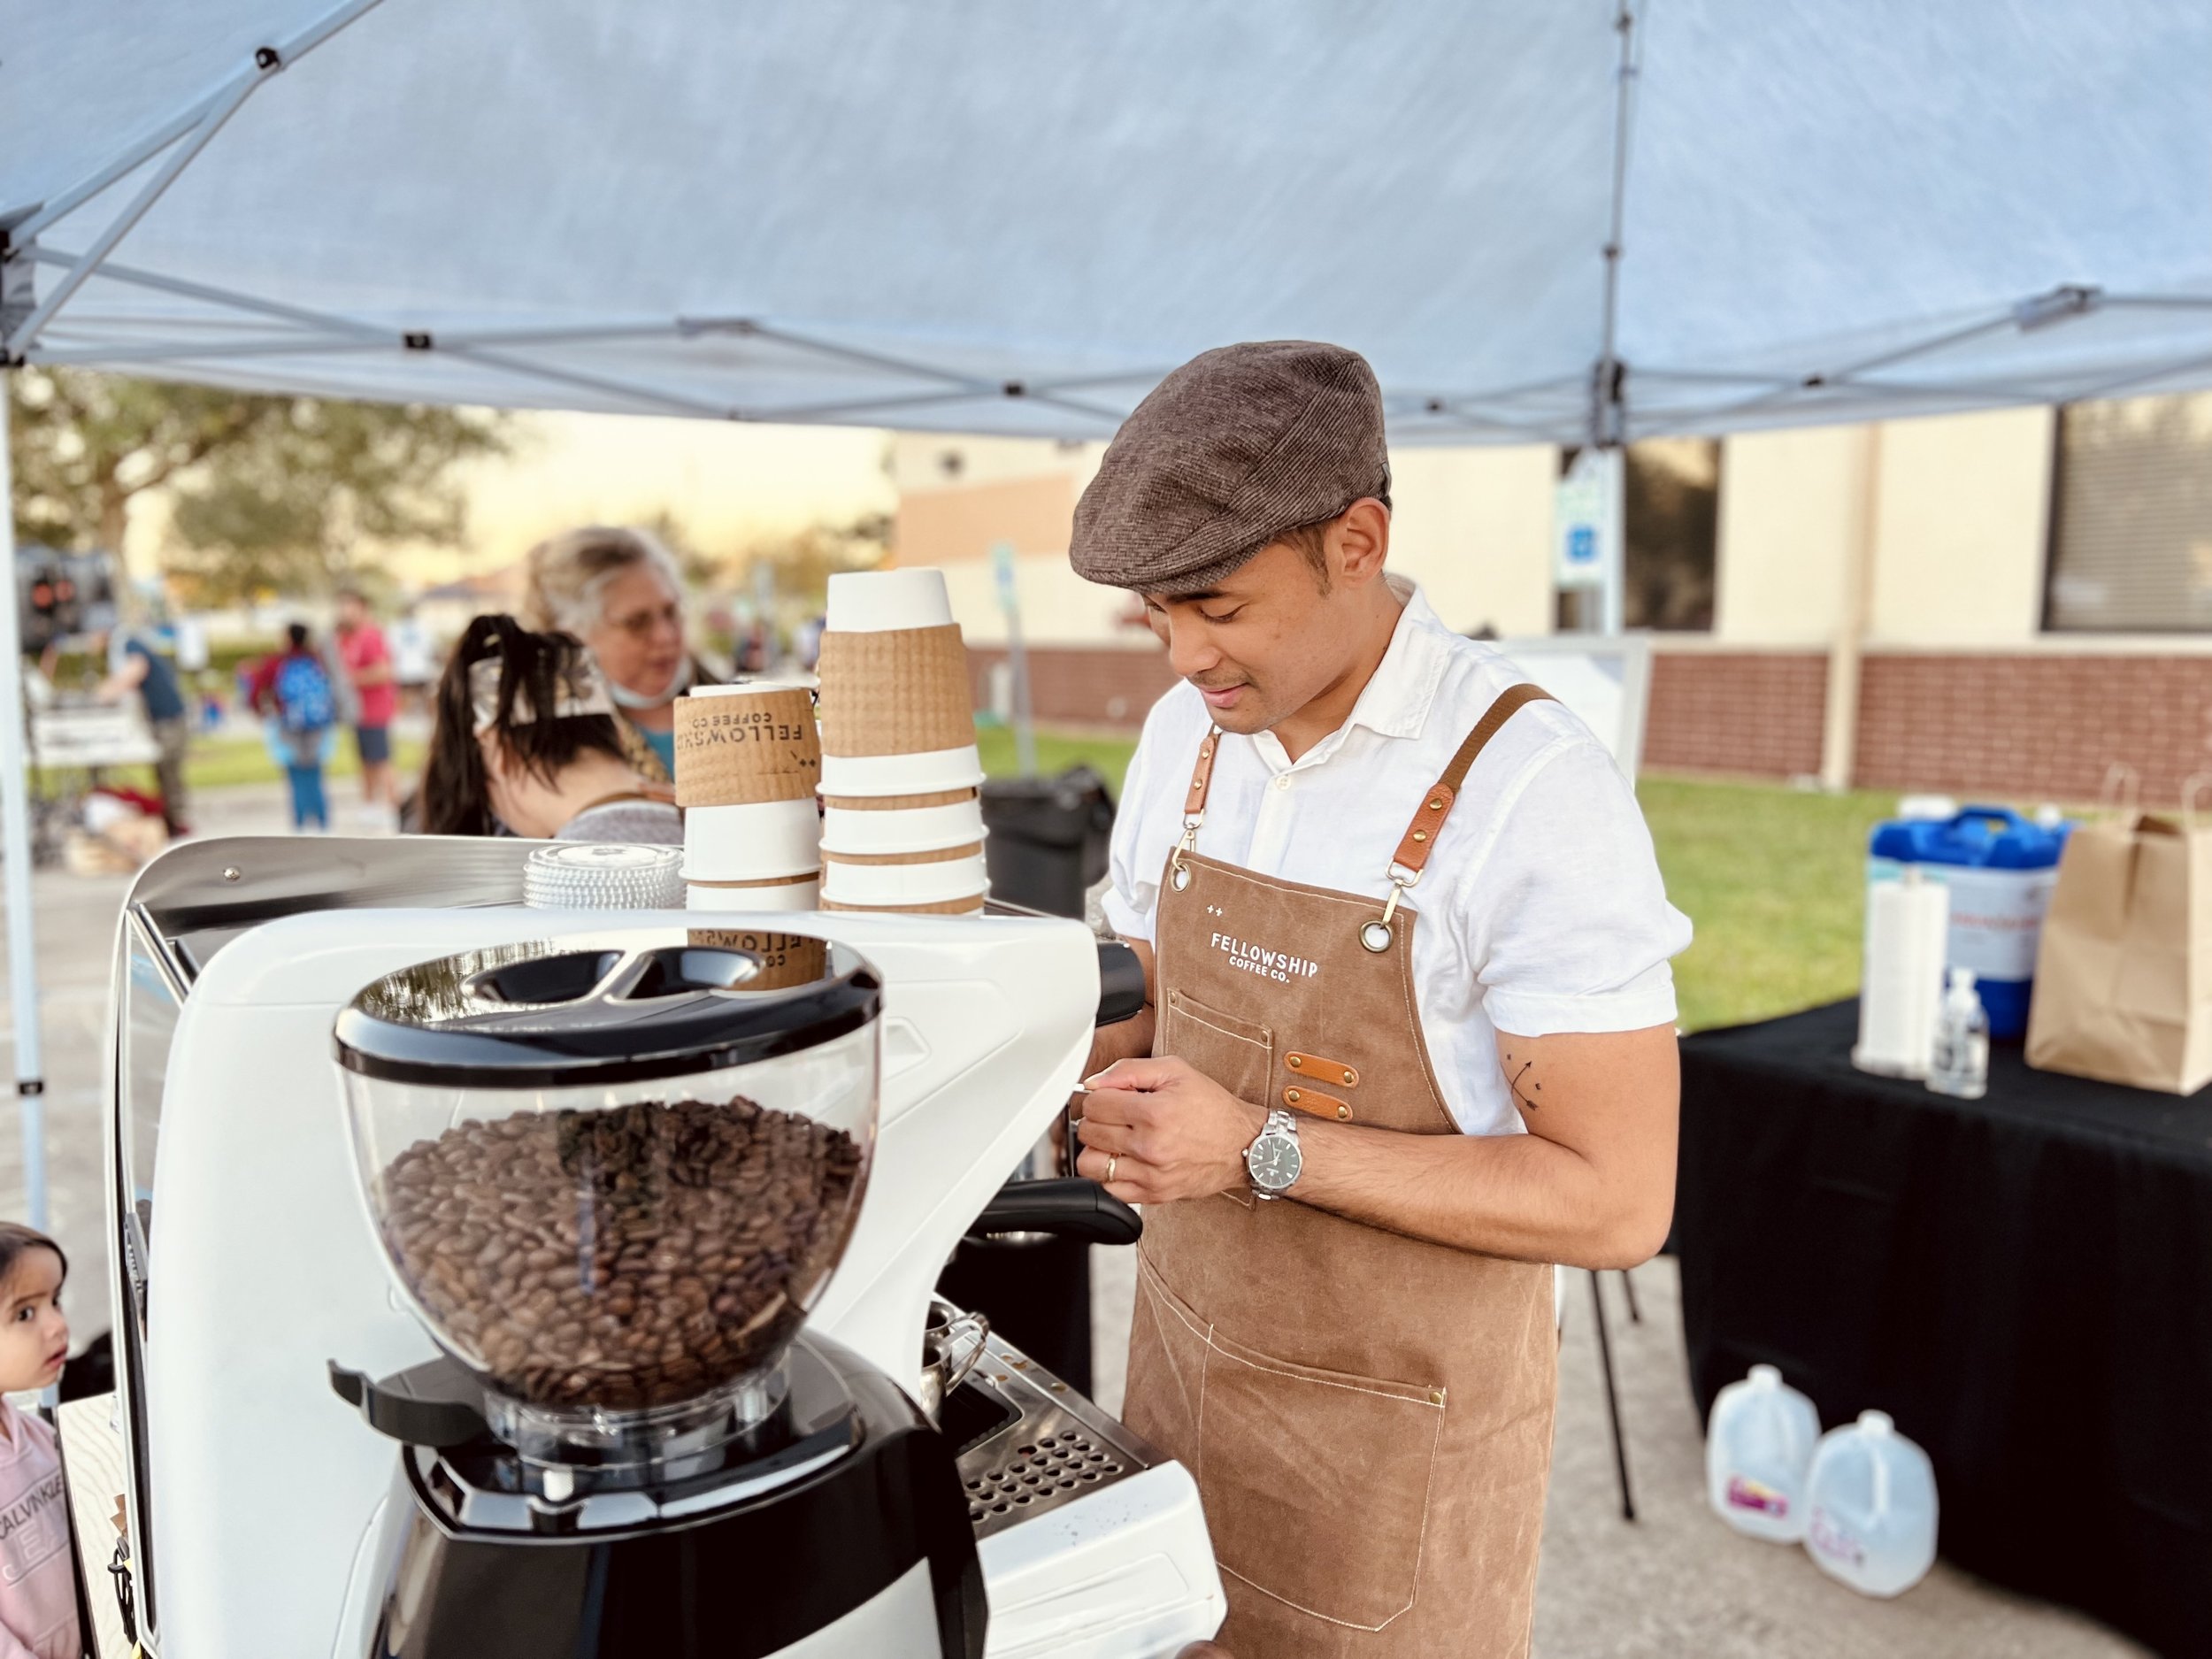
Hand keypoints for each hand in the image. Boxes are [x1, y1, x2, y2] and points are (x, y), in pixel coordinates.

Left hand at [1073, 1056, 1265, 1204]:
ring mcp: (1151, 1175)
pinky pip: (1109, 1189)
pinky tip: (1124, 1160)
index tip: (1111, 1097)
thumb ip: (1129, 1070)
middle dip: (1097, 1119)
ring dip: (1097, 1149)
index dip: (1098, 1096)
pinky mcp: (1154, 1195)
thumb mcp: (1176, 1071)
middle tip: (1114, 1115)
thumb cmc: (1212, 1108)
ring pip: (1091, 1164)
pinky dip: (1109, 1174)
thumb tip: (1093, 1083)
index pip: (1094, 1105)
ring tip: (1115, 1140)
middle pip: (1088, 1133)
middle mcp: (1150, 1147)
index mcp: (1154, 1113)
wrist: (1244, 1145)